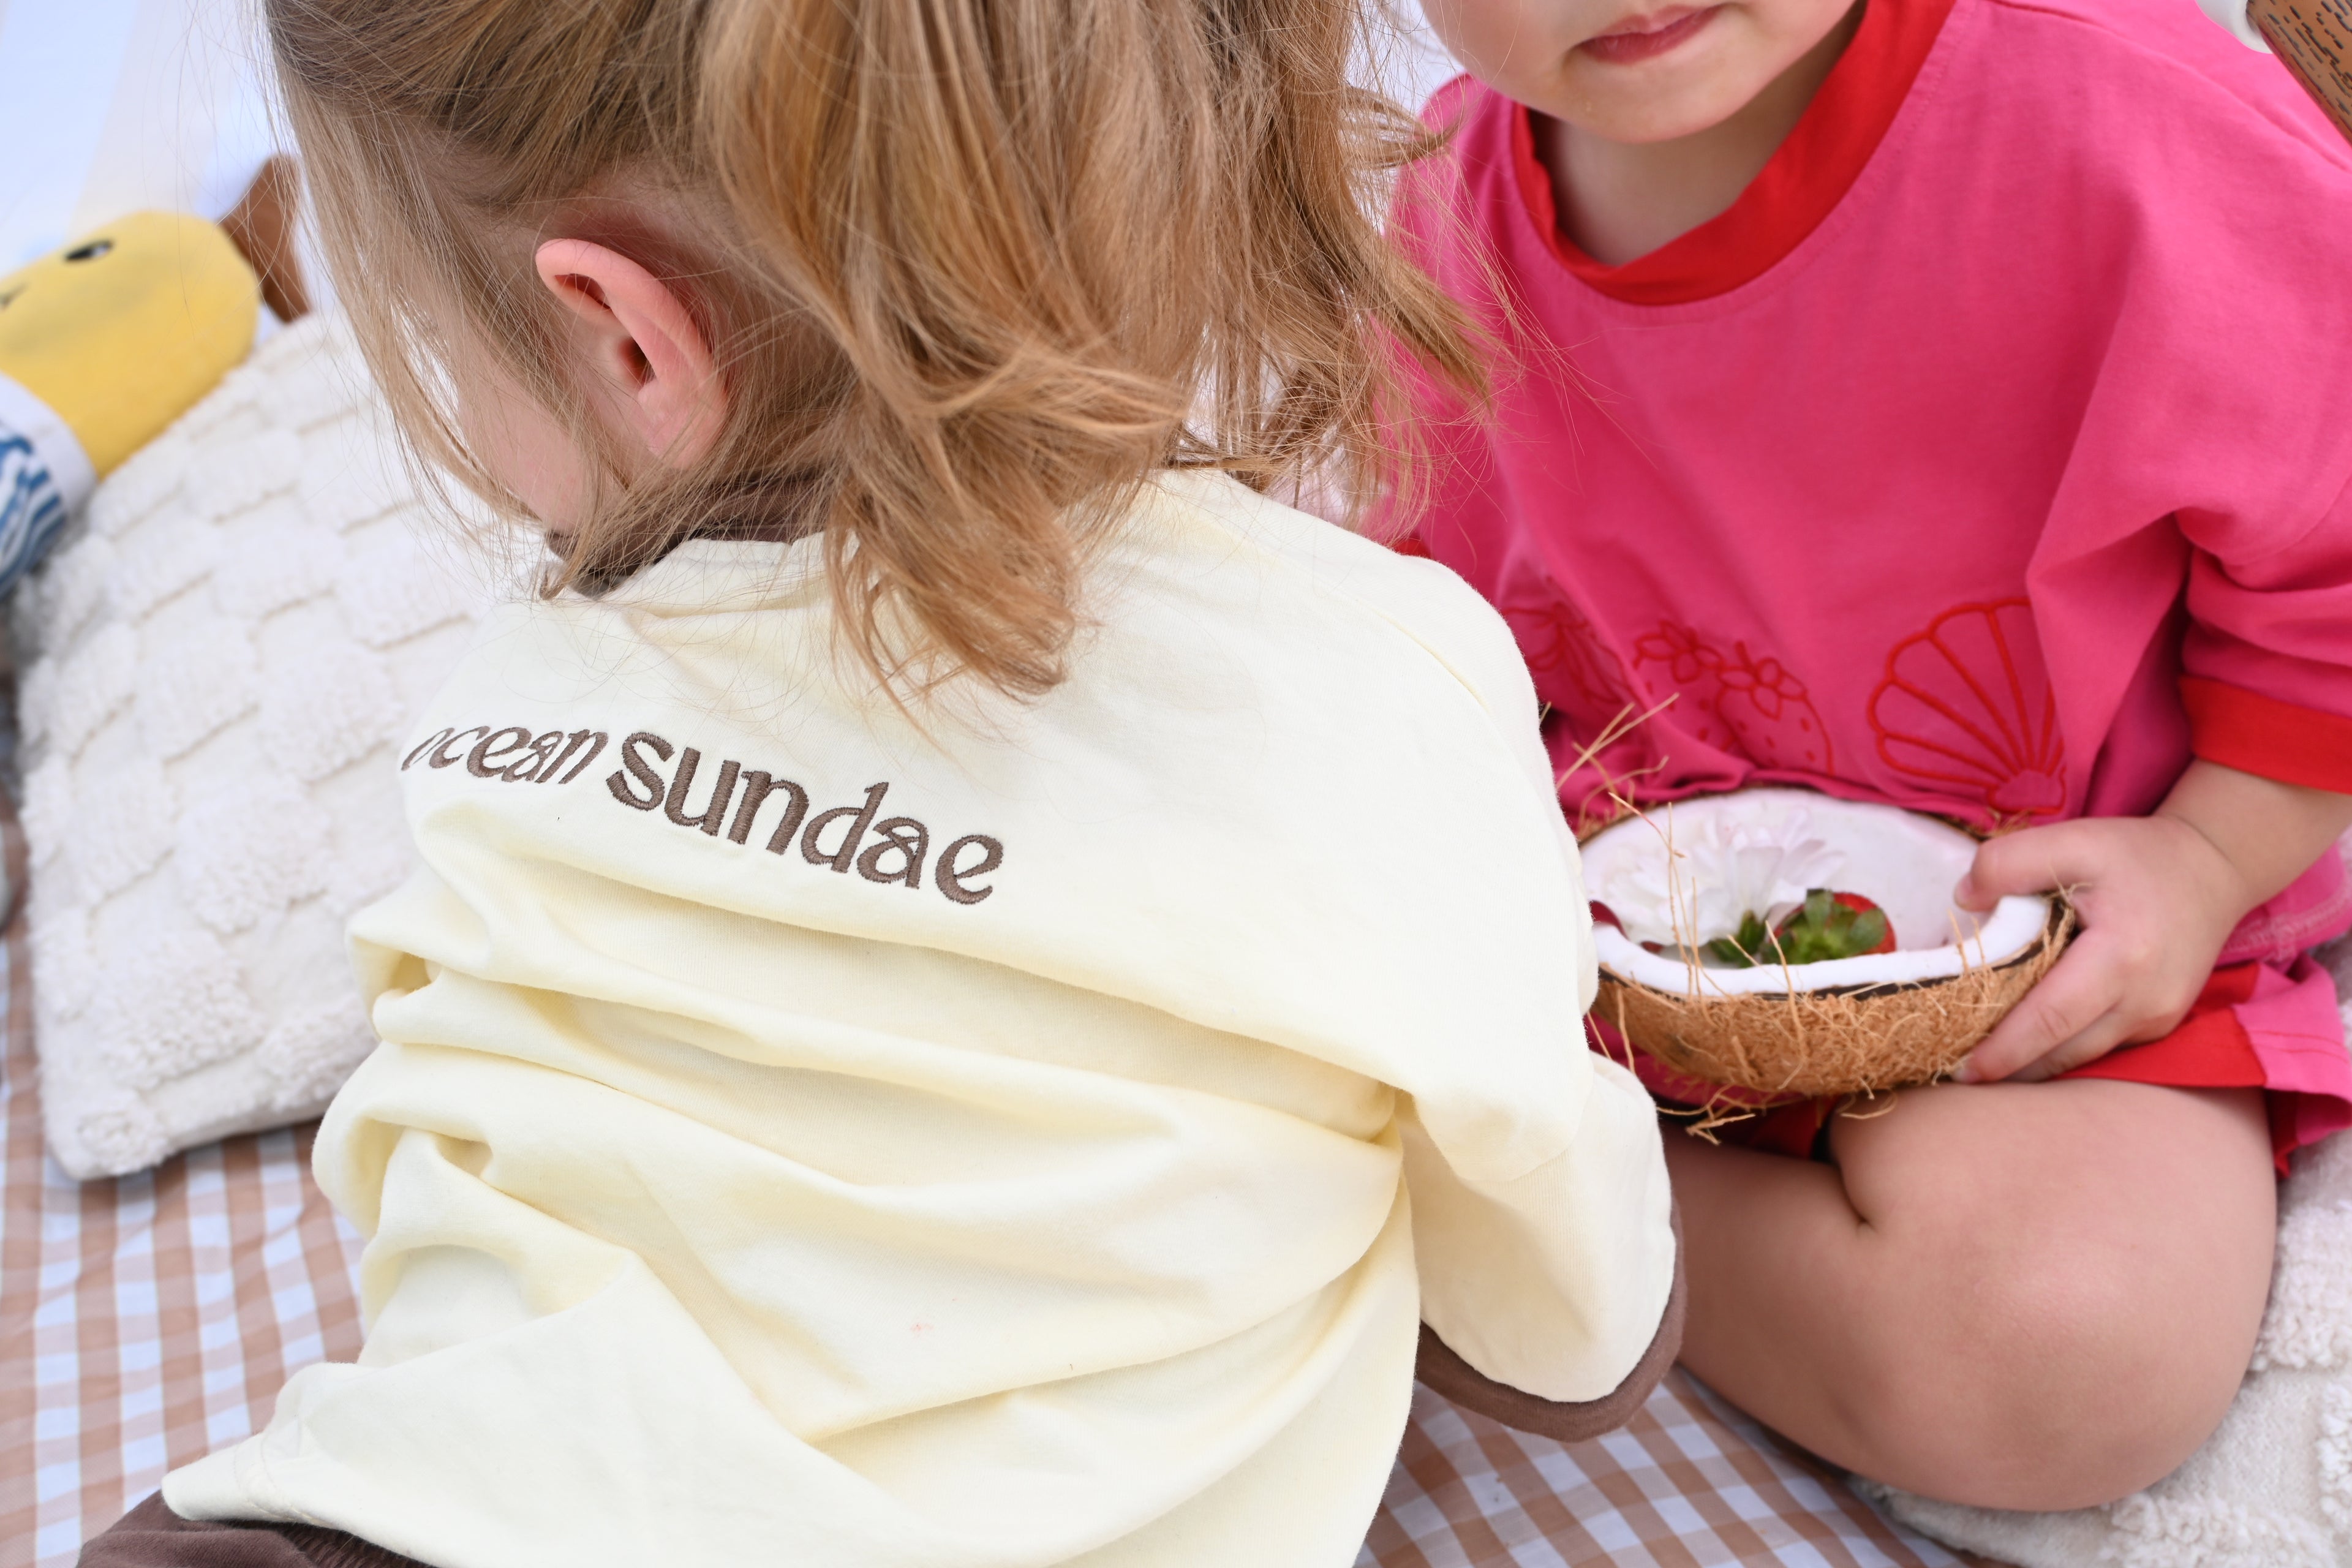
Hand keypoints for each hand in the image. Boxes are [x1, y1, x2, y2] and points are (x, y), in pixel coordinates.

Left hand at [1950, 814, 2250, 1082]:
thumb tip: (1964, 901)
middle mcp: (2146, 1000)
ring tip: (1980, 1063)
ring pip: (2081, 1057)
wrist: (2213, 869)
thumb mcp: (2073, 841)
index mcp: (2123, 957)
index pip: (2051, 1017)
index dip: (2004, 1049)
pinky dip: (2060, 1048)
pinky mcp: (2159, 1022)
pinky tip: (2024, 1041)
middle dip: (2009, 1068)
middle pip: (2064, 1051)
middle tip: (1954, 1073)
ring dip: (2032, 1065)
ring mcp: (2157, 1017)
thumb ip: (2009, 864)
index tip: (1959, 1069)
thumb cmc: (2138, 856)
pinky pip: (2100, 1045)